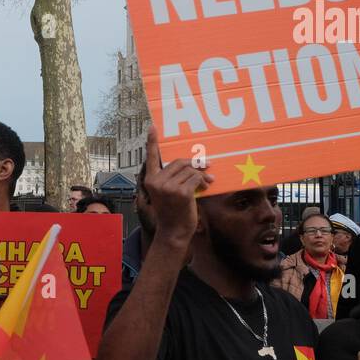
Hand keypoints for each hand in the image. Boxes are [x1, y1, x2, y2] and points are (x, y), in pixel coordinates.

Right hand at [141, 126, 211, 249]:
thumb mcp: (167, 193)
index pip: (151, 157)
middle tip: (207, 165)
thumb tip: (192, 164)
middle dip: (195, 164)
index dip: (152, 142)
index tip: (153, 128)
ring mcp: (168, 187)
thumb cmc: (173, 212)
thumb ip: (172, 178)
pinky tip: (206, 186)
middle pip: (179, 162)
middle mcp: (156, 182)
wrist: (174, 231)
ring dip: (202, 174)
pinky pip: (196, 178)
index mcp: (151, 180)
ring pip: (190, 170)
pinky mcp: (181, 192)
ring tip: (208, 180)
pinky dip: (204, 181)